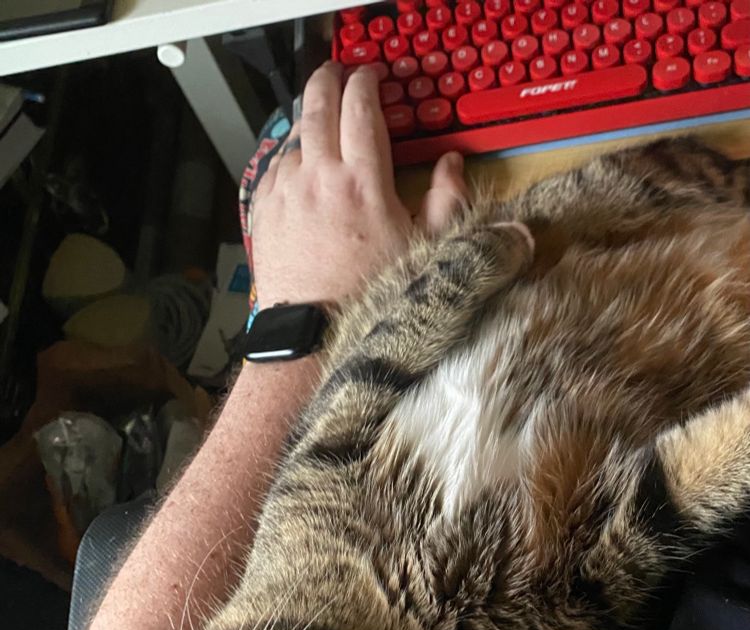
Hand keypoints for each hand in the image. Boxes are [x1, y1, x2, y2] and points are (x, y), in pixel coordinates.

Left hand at [251, 60, 469, 310]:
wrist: (312, 332)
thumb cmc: (367, 296)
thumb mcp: (424, 251)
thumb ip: (447, 201)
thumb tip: (453, 165)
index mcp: (362, 181)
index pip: (361, 106)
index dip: (366, 82)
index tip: (371, 78)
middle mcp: (318, 176)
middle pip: (319, 103)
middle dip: (329, 79)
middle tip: (338, 75)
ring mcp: (286, 191)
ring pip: (295, 136)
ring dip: (310, 124)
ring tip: (322, 127)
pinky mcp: (264, 210)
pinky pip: (274, 167)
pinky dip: (290, 159)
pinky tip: (301, 169)